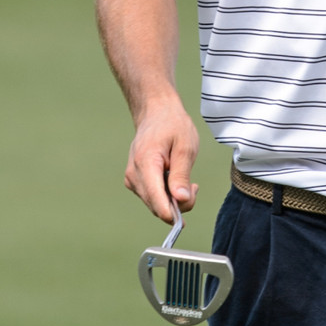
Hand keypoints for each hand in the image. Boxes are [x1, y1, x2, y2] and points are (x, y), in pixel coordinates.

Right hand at [124, 95, 199, 224]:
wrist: (156, 113)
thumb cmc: (172, 126)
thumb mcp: (185, 147)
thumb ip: (182, 175)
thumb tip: (181, 200)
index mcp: (146, 164)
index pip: (156, 200)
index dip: (173, 213)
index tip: (187, 208)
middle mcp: (134, 175)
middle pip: (157, 207)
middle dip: (178, 204)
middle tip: (194, 186)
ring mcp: (132, 179)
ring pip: (155, 205)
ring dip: (173, 200)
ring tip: (185, 179)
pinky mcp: (134, 182)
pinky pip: (152, 198)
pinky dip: (166, 195)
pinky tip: (173, 180)